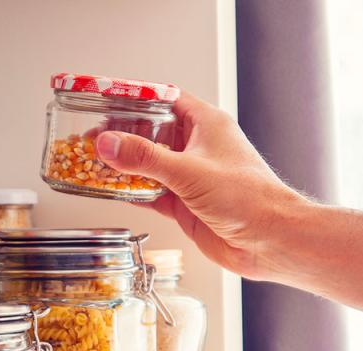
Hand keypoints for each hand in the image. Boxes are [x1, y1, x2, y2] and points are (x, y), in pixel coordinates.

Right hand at [95, 92, 308, 279]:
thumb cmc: (249, 198)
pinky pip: (152, 192)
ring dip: (125, 164)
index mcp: (206, 124)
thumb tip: (109, 143)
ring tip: (94, 160)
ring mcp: (191, 176)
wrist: (269, 241)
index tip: (108, 100)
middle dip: (123, 133)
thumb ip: (145, 158)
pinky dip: (132, 191)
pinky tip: (113, 190)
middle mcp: (198, 147)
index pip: (165, 98)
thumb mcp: (189, 171)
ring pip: (149, 164)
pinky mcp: (185, 203)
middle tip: (93, 135)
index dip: (136, 98)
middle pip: (152, 131)